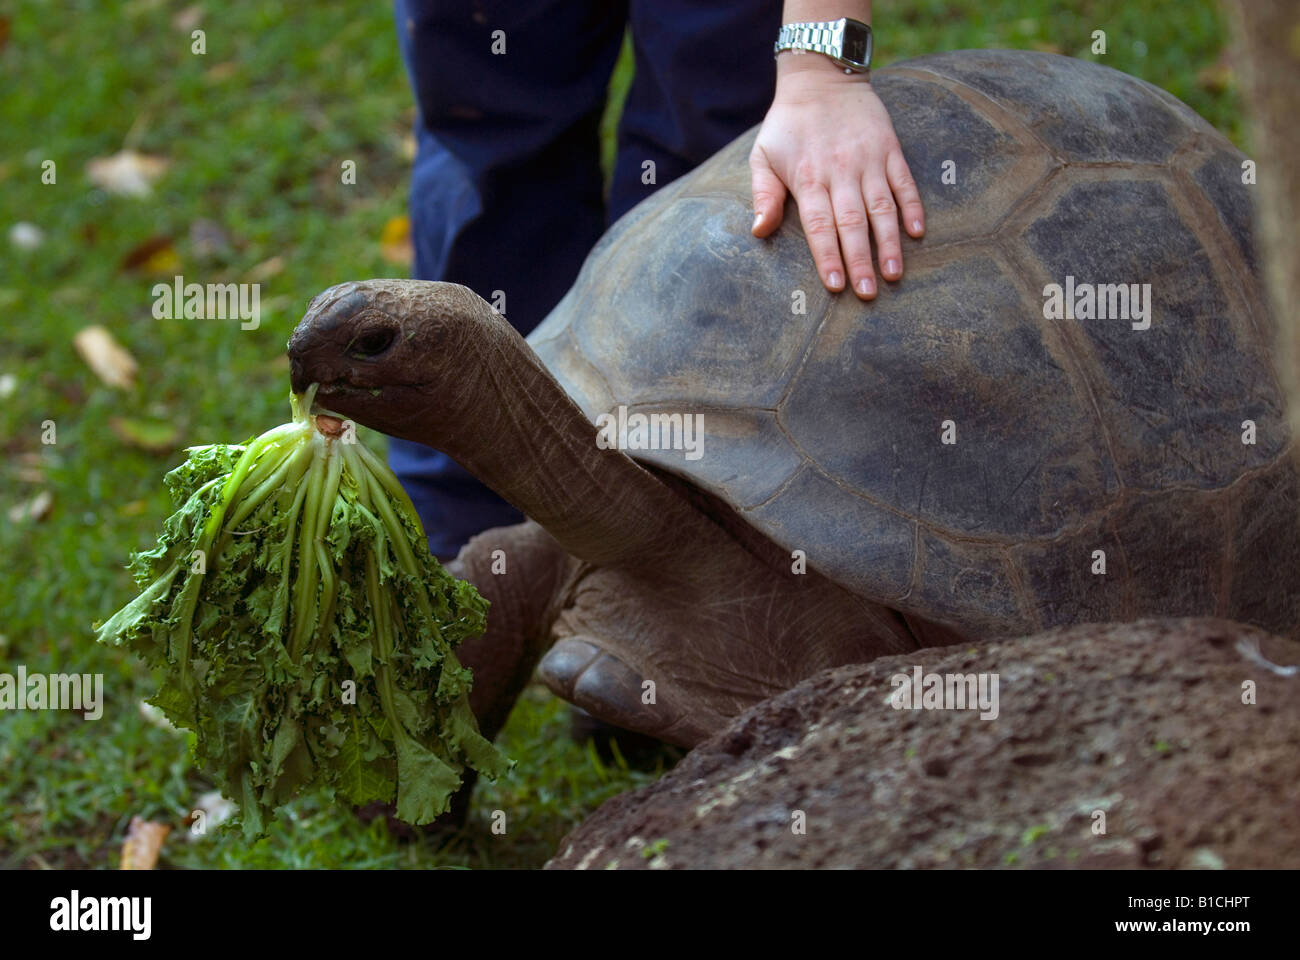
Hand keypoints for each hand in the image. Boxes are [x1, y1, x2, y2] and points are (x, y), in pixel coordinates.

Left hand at [750, 54, 924, 299]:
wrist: (821, 77)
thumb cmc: (787, 125)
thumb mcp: (763, 155)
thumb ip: (763, 194)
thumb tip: (758, 231)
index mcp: (808, 178)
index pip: (819, 225)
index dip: (828, 256)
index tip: (836, 285)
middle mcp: (840, 172)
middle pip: (852, 223)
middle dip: (859, 260)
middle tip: (867, 293)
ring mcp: (868, 160)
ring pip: (881, 207)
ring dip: (888, 242)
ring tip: (893, 273)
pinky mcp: (889, 149)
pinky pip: (904, 182)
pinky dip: (912, 206)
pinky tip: (917, 232)